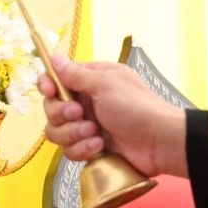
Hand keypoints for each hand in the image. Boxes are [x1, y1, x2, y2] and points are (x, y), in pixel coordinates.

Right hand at [37, 57, 187, 177]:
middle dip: (62, 114)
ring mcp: (87, 126)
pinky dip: (83, 149)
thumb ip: (76, 74)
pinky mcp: (90, 147)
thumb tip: (54, 57)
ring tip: (95, 133)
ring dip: (73, 134)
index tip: (50, 92)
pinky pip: (70, 150)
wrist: (159, 142)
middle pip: (52, 108)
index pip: (57, 79)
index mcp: (91, 81)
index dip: (48, 85)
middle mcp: (86, 102)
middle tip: (81, 114)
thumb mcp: (105, 84)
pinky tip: (100, 146)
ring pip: (57, 132)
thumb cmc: (137, 107)